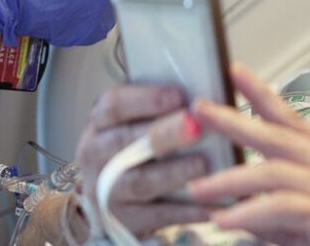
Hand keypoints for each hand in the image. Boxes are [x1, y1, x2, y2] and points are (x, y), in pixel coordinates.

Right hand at [76, 85, 208, 236]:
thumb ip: (161, 108)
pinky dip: (187, 210)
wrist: (109, 197)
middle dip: (163, 134)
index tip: (178, 95)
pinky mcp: (124, 219)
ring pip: (140, 181)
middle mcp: (97, 155)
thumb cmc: (132, 148)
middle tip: (195, 127)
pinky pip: (158, 215)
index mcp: (102, 123)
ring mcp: (107, 189)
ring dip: (174, 172)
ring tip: (204, 164)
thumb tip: (204, 91)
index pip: (114, 105)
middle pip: (125, 142)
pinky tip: (212, 203)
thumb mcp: (135, 122)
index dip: (146, 99)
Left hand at [189, 65, 309, 245]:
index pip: (290, 121)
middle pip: (279, 136)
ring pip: (276, 172)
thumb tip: (230, 210)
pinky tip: (226, 219)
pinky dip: (252, 211)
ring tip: (198, 189)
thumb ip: (271, 216)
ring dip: (232, 179)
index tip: (235, 71)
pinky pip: (286, 207)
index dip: (263, 94)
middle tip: (202, 109)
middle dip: (237, 121)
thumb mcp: (304, 225)